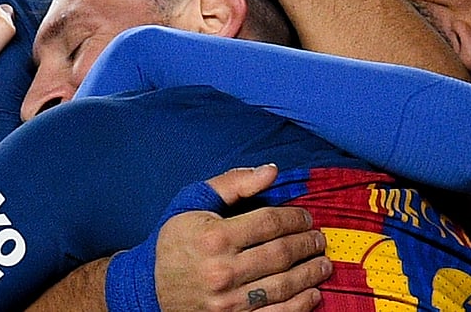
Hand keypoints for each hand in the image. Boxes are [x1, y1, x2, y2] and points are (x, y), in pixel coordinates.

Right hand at [155, 165, 330, 310]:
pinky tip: (312, 294)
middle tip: (319, 239)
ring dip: (310, 274)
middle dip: (307, 245)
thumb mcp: (194, 203)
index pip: (269, 223)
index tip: (306, 218)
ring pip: (283, 286)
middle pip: (280, 254)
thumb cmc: (174, 241)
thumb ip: (233, 184)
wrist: (148, 288)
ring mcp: (227, 302)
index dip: (295, 218)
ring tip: (322, 264)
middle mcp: (221, 271)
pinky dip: (299, 306)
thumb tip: (271, 171)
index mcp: (214, 237)